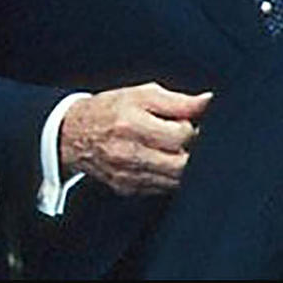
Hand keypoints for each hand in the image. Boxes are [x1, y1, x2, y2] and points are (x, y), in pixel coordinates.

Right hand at [59, 81, 211, 195]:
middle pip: (182, 163)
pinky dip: (168, 176)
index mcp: (132, 124)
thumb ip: (177, 100)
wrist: (74, 133)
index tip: (186, 122)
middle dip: (192, 151)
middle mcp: (128, 153)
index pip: (182, 135)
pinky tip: (161, 161)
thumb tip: (207, 101)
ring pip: (175, 180)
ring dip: (182, 165)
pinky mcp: (127, 188)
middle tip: (186, 139)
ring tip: (173, 149)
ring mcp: (127, 175)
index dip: (191, 127)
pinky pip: (162, 188)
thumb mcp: (141, 94)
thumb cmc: (110, 109)